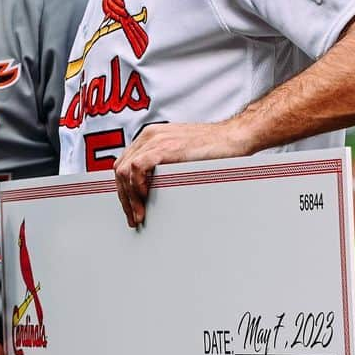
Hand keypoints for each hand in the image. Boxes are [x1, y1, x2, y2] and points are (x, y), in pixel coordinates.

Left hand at [113, 121, 247, 227]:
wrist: (234, 138)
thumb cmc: (213, 149)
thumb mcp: (180, 155)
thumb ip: (162, 165)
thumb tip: (150, 189)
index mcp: (150, 138)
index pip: (124, 165)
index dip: (123, 190)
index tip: (131, 209)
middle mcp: (149, 136)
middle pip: (120, 170)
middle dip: (124, 197)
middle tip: (133, 217)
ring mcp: (155, 140)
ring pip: (124, 171)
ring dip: (129, 197)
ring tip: (139, 214)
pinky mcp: (164, 147)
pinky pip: (137, 168)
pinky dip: (137, 185)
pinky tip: (146, 197)